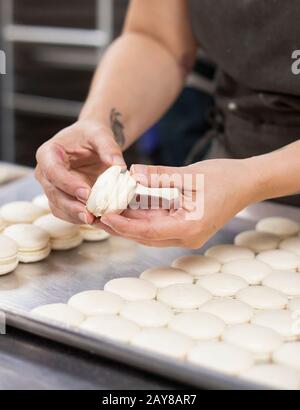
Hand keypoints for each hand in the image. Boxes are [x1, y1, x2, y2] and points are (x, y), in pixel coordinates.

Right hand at [35, 120, 124, 223]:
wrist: (91, 142)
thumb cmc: (91, 134)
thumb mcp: (101, 135)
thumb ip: (110, 149)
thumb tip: (120, 168)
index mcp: (48, 153)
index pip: (53, 171)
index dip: (68, 184)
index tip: (86, 193)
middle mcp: (45, 173)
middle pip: (54, 193)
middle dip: (72, 206)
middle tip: (91, 215)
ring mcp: (52, 188)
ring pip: (59, 207)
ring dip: (76, 216)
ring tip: (96, 221)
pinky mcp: (62, 199)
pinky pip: (68, 213)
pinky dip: (81, 218)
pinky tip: (97, 221)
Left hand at [99, 159, 257, 247]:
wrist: (247, 183)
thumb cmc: (225, 178)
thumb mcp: (190, 175)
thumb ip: (159, 176)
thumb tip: (131, 173)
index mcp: (189, 228)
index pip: (148, 231)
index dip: (124, 225)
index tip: (104, 216)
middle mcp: (186, 237)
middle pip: (144, 235)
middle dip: (119, 225)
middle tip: (95, 213)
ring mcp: (185, 234)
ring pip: (148, 231)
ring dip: (127, 220)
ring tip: (104, 209)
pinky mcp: (184, 226)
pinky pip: (157, 223)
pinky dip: (141, 215)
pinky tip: (125, 204)